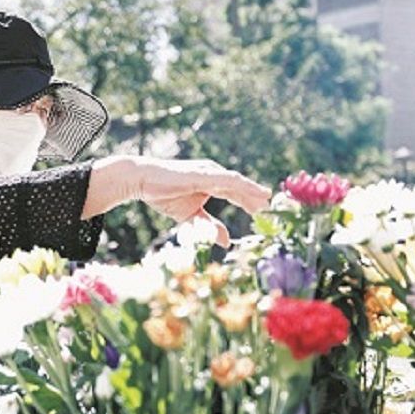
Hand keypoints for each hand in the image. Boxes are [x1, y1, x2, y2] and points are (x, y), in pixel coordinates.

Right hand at [84, 156, 270, 246]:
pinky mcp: (202, 173)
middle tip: (272, 208)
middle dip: (256, 197)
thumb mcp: (191, 216)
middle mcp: (213, 173)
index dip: (250, 202)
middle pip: (240, 187)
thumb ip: (209, 226)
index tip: (263, 212)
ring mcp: (208, 171)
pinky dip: (241, 186)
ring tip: (267, 199)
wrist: (142, 181)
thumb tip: (226, 242)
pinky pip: (226, 180)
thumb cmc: (163, 194)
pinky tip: (252, 192)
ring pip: (237, 182)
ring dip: (253, 190)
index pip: (236, 193)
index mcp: (212, 182)